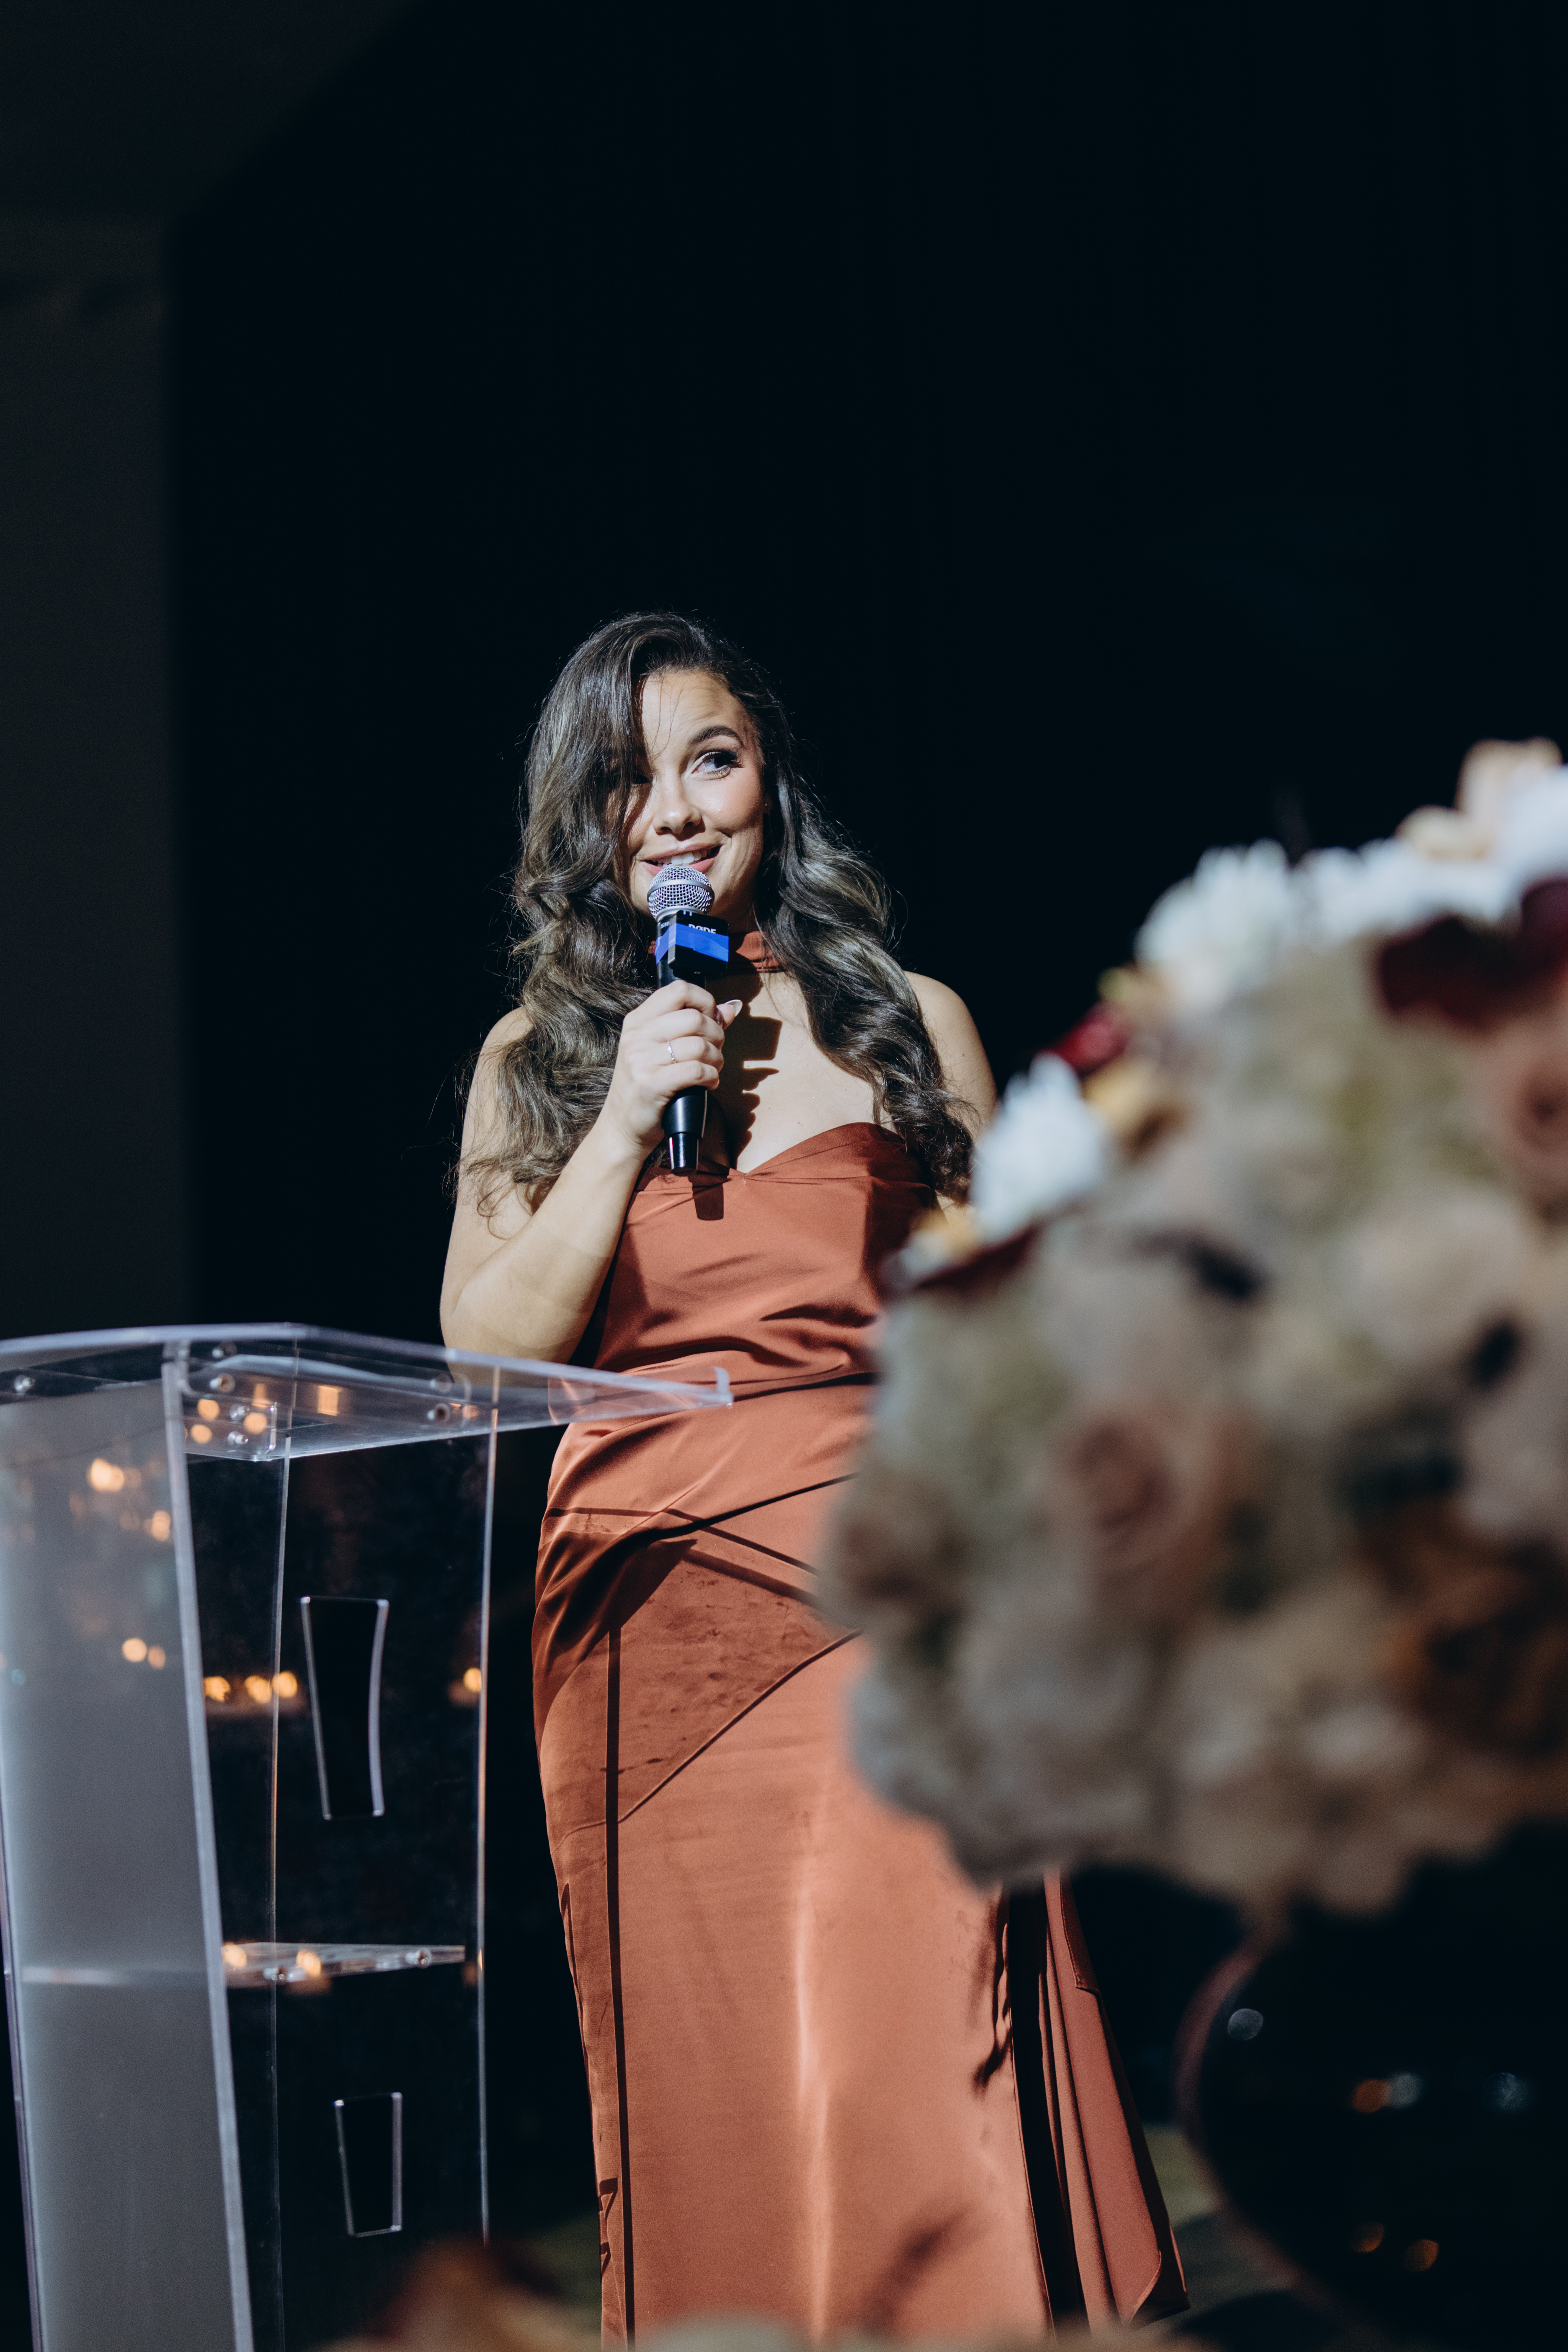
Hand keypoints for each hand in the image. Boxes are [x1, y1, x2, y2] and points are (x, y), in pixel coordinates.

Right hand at [597, 982, 742, 1157]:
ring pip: (698, 1045)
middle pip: (694, 1018)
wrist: (622, 1127)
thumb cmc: (648, 1086)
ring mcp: (640, 1060)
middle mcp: (636, 1036)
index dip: (705, 1002)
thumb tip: (730, 1007)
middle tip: (714, 1052)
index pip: (679, 990)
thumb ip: (697, 1025)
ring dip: (716, 1059)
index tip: (711, 1020)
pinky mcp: (650, 1085)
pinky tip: (708, 1083)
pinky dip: (711, 1077)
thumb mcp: (664, 1049)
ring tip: (712, 1069)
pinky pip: (695, 1070)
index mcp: (638, 1021)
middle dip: (716, 1035)